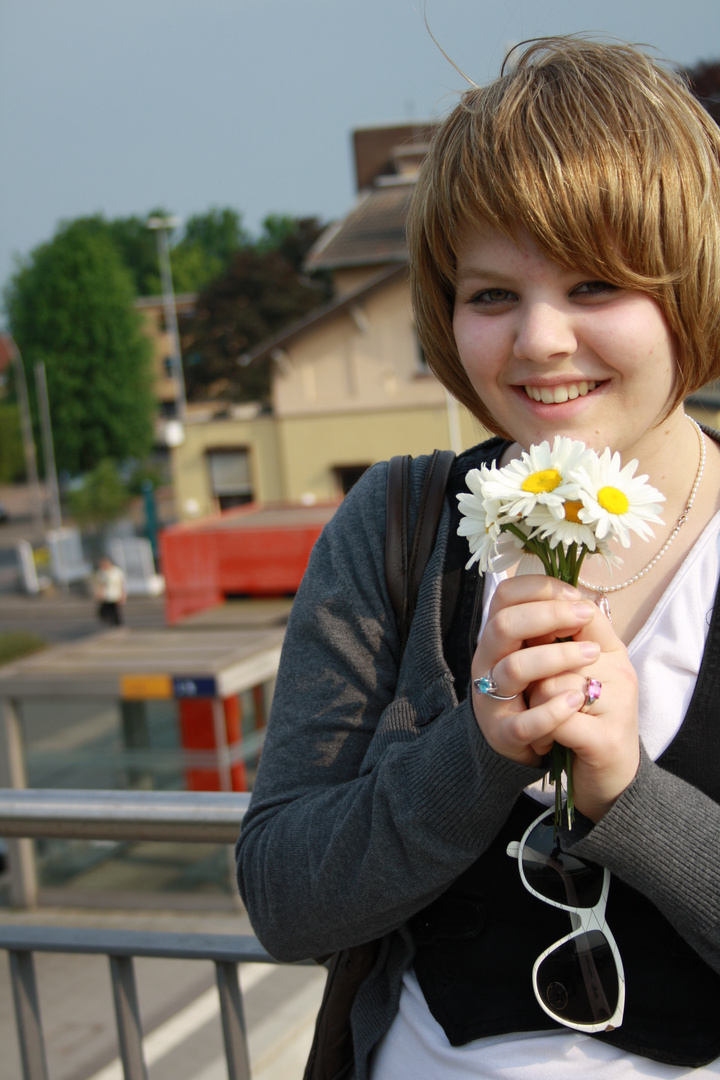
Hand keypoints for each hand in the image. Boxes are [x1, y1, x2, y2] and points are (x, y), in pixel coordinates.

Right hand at [471, 575, 638, 817]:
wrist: (526, 745)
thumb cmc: (541, 688)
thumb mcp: (545, 652)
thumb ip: (557, 627)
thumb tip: (584, 601)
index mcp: (499, 635)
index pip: (505, 595)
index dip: (539, 588)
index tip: (574, 596)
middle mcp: (488, 661)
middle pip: (504, 625)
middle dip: (549, 615)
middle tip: (586, 616)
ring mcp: (492, 697)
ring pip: (514, 669)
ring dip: (558, 657)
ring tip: (592, 654)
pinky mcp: (503, 733)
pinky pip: (523, 722)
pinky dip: (552, 710)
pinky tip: (576, 700)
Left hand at [526, 603, 638, 820]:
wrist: (612, 780)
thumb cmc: (584, 722)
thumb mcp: (573, 677)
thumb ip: (556, 644)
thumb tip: (525, 609)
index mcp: (610, 652)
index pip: (583, 610)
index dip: (547, 612)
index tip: (530, 635)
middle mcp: (619, 673)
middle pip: (558, 649)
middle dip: (533, 663)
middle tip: (529, 681)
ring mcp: (617, 707)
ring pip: (552, 684)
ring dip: (536, 703)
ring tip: (541, 717)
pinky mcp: (605, 742)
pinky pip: (557, 721)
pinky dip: (541, 730)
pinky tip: (546, 741)